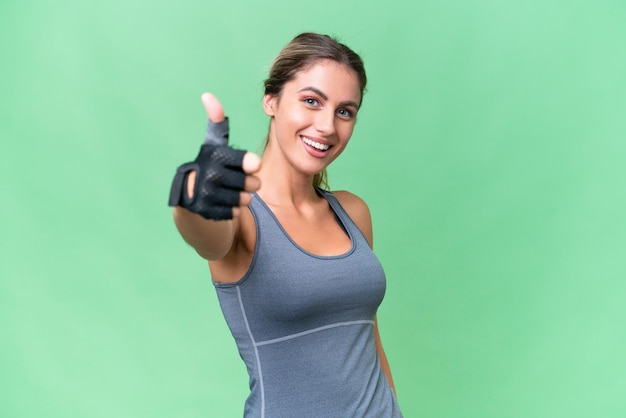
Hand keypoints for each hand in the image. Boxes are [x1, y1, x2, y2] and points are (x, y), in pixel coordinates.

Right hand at [168, 93, 260, 219]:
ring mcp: (207, 196)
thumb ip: (217, 123)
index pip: (245, 162)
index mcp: (214, 157)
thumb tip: (207, 96)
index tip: (253, 165)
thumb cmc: (210, 165)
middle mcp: (209, 176)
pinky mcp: (207, 212)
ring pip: (244, 200)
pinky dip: (233, 208)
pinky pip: (234, 213)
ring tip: (234, 191)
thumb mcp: (214, 144)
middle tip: (244, 181)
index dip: (251, 164)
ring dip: (243, 197)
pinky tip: (225, 202)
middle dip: (251, 183)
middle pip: (251, 183)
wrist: (190, 195)